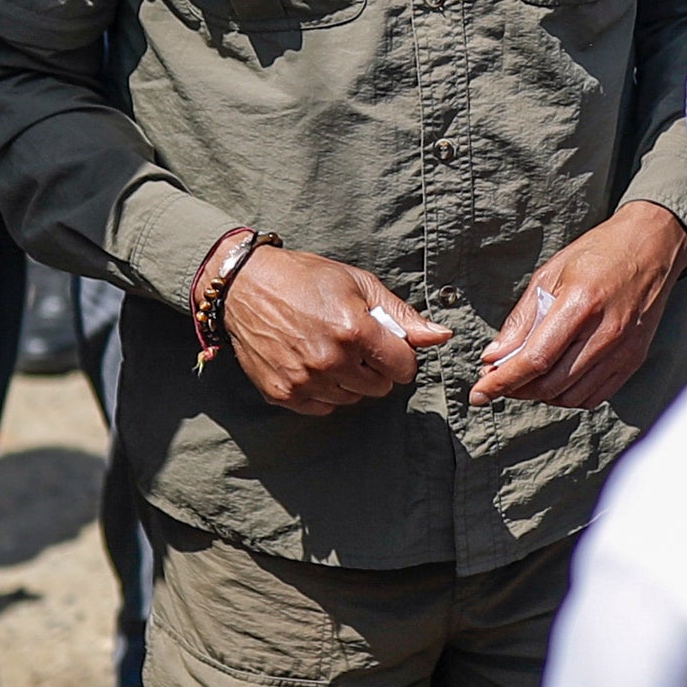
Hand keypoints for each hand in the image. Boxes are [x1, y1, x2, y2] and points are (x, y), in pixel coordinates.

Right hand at [221, 245, 450, 412]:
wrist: (245, 286)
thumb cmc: (305, 279)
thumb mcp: (359, 285)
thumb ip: (402, 315)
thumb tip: (441, 336)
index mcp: (354, 330)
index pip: (403, 367)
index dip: (400, 356)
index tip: (387, 346)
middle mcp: (330, 360)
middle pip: (380, 387)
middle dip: (375, 368)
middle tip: (354, 344)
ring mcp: (304, 380)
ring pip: (353, 399)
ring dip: (350, 380)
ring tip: (331, 351)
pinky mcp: (282, 393)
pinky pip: (324, 408)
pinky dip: (324, 392)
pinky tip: (313, 365)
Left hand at [470, 202, 686, 407]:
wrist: (652, 247)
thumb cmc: (599, 253)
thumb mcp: (551, 274)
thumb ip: (522, 319)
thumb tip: (494, 356)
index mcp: (581, 304)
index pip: (535, 359)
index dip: (503, 381)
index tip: (479, 392)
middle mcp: (606, 332)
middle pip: (551, 384)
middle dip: (517, 389)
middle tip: (498, 380)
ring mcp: (624, 350)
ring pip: (571, 396)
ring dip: (542, 395)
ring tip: (527, 378)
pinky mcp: (634, 359)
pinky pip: (595, 396)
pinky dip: (569, 396)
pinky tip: (557, 379)